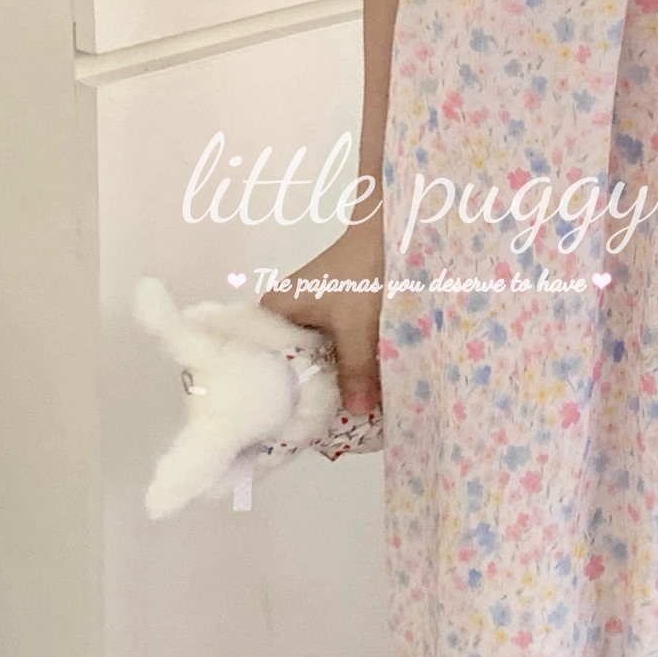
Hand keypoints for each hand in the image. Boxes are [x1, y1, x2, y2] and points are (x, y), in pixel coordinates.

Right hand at [261, 217, 383, 414]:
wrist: (391, 230)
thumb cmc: (364, 273)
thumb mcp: (358, 326)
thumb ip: (355, 370)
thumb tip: (355, 412)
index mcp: (272, 312)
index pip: (266, 364)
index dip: (284, 395)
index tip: (299, 424)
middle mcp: (283, 314)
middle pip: (293, 363)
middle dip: (313, 391)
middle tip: (326, 425)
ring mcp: (308, 312)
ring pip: (316, 356)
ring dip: (332, 378)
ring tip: (343, 412)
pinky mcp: (332, 311)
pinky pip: (332, 346)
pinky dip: (344, 363)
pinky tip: (356, 386)